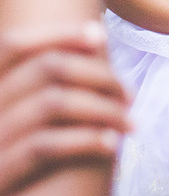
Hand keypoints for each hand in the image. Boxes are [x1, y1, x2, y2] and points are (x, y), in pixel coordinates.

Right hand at [0, 22, 131, 195]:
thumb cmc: (8, 161)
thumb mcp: (12, 118)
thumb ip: (37, 88)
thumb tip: (94, 42)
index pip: (11, 44)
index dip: (58, 34)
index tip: (99, 36)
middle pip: (47, 69)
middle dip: (100, 75)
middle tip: (130, 95)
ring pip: (53, 102)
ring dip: (105, 108)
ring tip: (131, 123)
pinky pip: (45, 146)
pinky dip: (86, 140)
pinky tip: (110, 145)